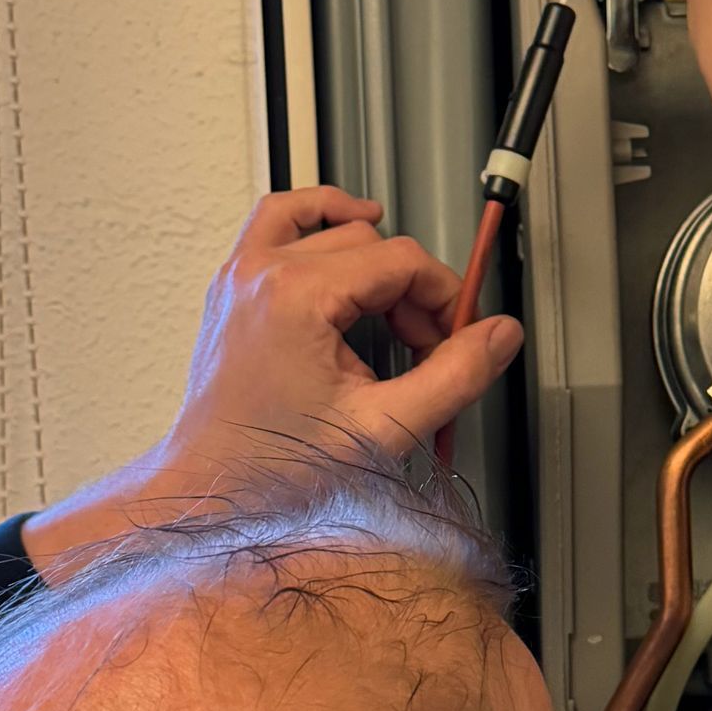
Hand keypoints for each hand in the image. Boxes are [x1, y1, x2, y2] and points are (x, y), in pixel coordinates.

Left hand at [22, 187, 522, 577]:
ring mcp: (241, 276)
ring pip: (325, 220)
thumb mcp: (384, 428)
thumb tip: (497, 337)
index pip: (401, 260)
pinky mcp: (232, 289)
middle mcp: (263, 273)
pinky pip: (277, 222)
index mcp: (298, 297)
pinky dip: (315, 221)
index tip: (457, 333)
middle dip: (410, 287)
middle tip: (425, 343)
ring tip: (393, 295)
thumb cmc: (275, 468)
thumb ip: (454, 377)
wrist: (214, 490)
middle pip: (370, 240)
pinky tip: (342, 239)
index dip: (444, 294)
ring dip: (368, 249)